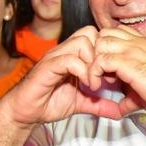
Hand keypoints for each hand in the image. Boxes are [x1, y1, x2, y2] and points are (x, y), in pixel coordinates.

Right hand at [2, 28, 122, 126]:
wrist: (25, 112)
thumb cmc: (48, 103)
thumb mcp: (82, 103)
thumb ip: (100, 104)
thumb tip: (120, 111)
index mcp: (73, 55)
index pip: (95, 37)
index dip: (107, 53)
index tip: (113, 74)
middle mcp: (64, 51)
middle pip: (90, 33)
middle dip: (102, 54)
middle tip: (105, 76)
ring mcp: (55, 57)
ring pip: (82, 42)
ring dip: (93, 62)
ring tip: (95, 83)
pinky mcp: (47, 67)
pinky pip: (69, 59)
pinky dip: (83, 72)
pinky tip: (86, 86)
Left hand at [90, 27, 145, 119]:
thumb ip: (131, 92)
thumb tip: (121, 107)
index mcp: (144, 45)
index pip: (117, 32)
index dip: (106, 48)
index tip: (105, 69)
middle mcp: (138, 43)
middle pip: (105, 33)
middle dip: (96, 52)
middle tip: (98, 72)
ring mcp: (133, 50)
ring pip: (100, 43)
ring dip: (93, 61)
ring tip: (97, 79)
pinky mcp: (128, 63)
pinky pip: (100, 60)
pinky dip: (93, 73)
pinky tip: (97, 86)